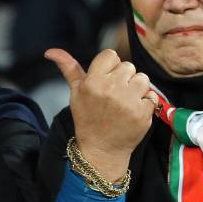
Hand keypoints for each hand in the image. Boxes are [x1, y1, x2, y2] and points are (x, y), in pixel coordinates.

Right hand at [47, 47, 155, 179]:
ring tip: (125, 103)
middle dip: (123, 79)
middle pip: (128, 66)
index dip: (110, 68)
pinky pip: (152, 96)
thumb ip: (68, 68)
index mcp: (92, 81)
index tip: (105, 82)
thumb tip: (50, 51)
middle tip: (114, 97)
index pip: (111, 55)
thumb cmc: (87, 119)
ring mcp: (128, 102)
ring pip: (143, 79)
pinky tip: (133, 113)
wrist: (101, 150)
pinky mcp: (142, 113)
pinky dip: (145, 105)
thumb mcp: (75, 92)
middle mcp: (110, 89)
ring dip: (137, 89)